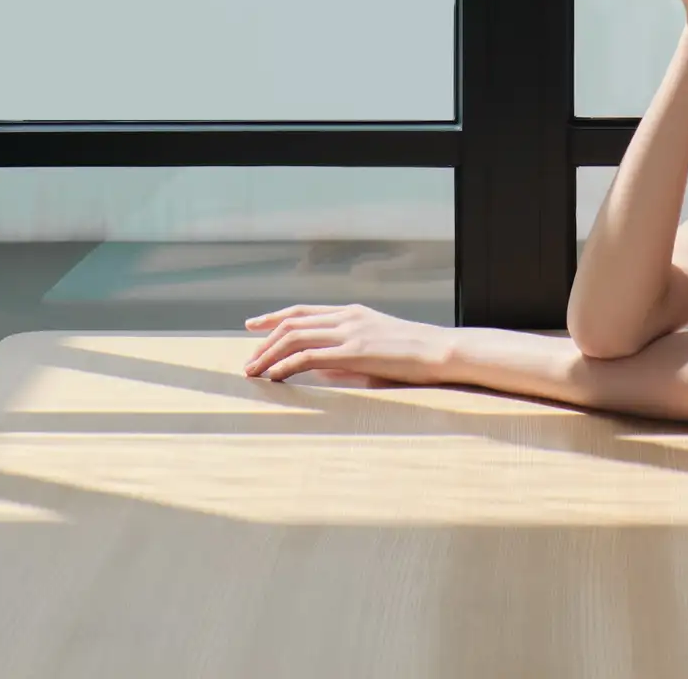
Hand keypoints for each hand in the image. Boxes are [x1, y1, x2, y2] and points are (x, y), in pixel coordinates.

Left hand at [243, 303, 451, 384]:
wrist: (440, 350)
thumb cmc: (413, 355)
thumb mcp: (375, 347)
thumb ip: (345, 352)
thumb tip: (317, 367)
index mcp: (352, 312)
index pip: (303, 311)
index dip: (274, 318)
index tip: (253, 326)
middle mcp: (347, 316)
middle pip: (292, 323)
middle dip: (264, 341)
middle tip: (248, 360)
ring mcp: (350, 331)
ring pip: (295, 337)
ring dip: (269, 354)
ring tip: (253, 371)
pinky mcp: (354, 350)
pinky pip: (309, 356)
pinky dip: (286, 365)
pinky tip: (275, 376)